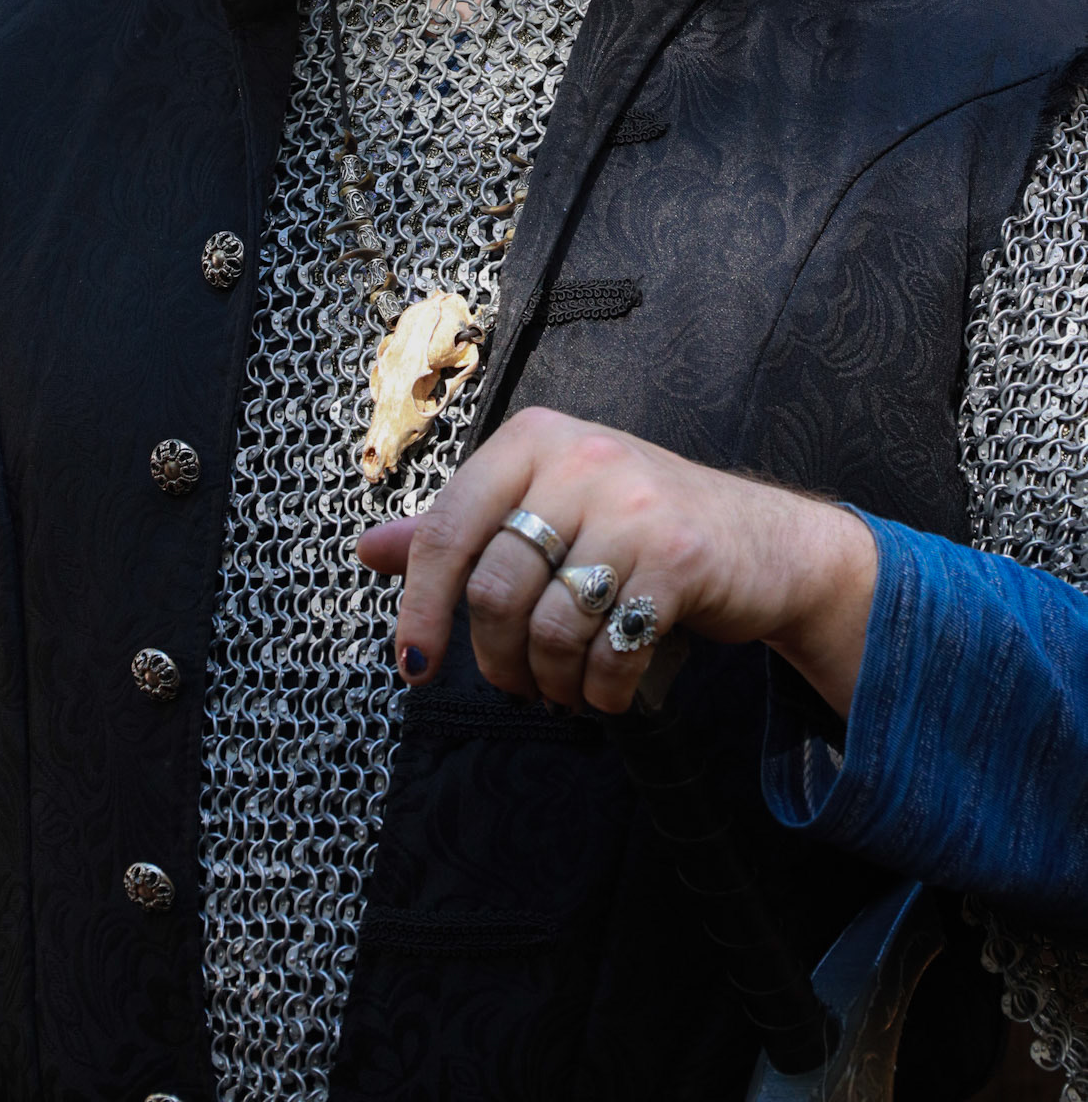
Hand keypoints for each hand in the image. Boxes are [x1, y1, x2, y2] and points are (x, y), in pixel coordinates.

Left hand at [356, 406, 876, 717]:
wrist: (764, 541)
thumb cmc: (636, 528)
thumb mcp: (545, 509)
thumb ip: (459, 530)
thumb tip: (367, 550)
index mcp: (532, 439)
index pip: (447, 528)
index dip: (420, 608)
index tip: (414, 668)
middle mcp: (580, 457)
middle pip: (494, 588)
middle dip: (497, 659)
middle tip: (516, 684)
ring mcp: (634, 504)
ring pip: (549, 626)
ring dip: (550, 683)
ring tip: (563, 689)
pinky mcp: (680, 557)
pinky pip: (610, 651)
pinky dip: (602, 692)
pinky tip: (608, 692)